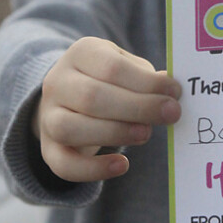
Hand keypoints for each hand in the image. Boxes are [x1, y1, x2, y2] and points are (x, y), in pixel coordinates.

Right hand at [33, 37, 181, 182]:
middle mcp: (57, 81)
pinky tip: (122, 166)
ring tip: (146, 134)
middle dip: (137, 108)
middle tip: (171, 114)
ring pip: (71, 128)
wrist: (70, 95)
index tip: (175, 92)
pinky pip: (63, 164)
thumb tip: (171, 91)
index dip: (146, 82)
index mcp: (81, 53)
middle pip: (92, 97)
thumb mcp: (126, 65)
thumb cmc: (109, 79)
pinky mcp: (47, 148)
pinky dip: (93, 169)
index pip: (112, 67)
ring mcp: (48, 115)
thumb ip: (146, 76)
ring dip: (114, 133)